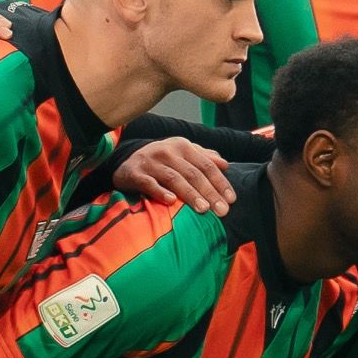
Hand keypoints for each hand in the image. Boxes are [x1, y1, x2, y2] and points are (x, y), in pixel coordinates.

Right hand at [114, 137, 235, 214]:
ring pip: (174, 178)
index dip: (220, 182)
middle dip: (210, 193)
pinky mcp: (135, 173)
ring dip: (191, 194)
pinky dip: (160, 191)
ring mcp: (151, 162)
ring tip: (204, 210)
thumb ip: (203, 157)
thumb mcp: (182, 154)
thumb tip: (225, 164)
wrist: (126, 161)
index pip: (206, 165)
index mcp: (182, 146)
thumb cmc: (161, 161)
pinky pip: (149, 183)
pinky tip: (171, 201)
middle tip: (222, 211)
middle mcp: (167, 151)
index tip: (231, 199)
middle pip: (193, 173)